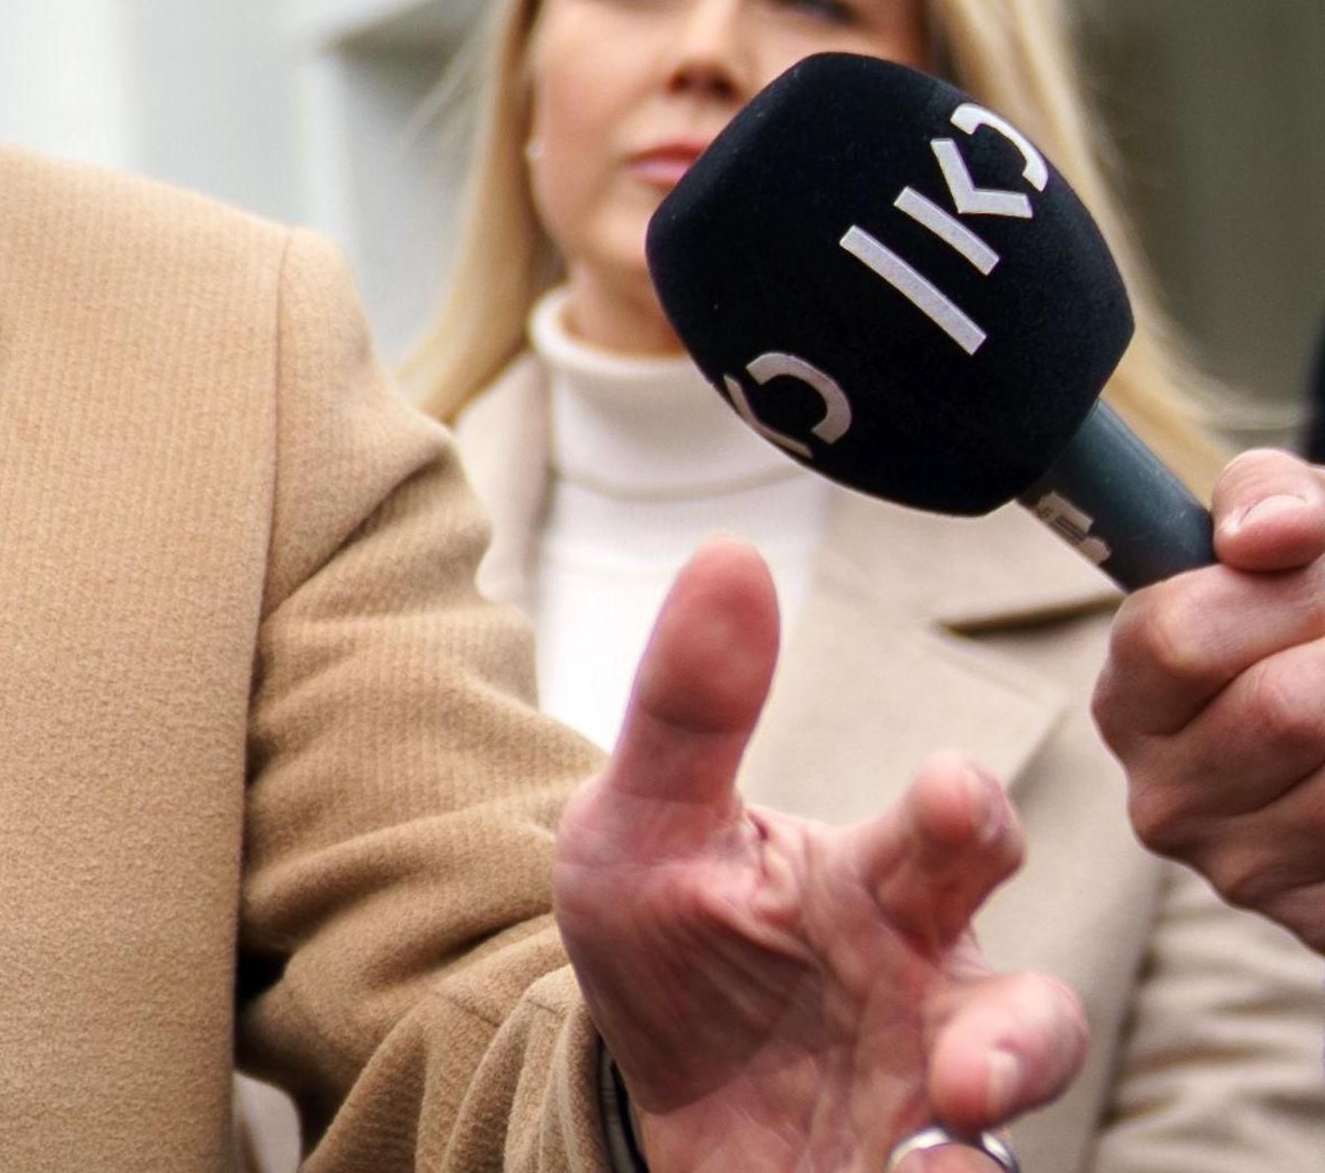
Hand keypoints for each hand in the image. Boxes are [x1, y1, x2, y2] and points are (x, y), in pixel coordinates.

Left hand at [554, 540, 1086, 1163]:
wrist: (637, 1085)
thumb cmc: (662, 935)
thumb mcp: (636, 823)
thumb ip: (687, 705)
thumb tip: (729, 552)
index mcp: (874, 879)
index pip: (959, 827)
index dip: (966, 808)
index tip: (943, 792)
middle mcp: (929, 985)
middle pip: (1027, 1002)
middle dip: (1016, 1033)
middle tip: (967, 1064)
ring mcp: (927, 1089)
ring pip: (1014, 1114)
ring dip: (985, 1129)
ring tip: (938, 1130)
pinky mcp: (906, 1165)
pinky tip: (900, 1171)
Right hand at [1095, 447, 1324, 948]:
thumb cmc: (1321, 621)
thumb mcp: (1291, 536)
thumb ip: (1265, 498)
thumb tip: (1266, 539)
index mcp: (1130, 700)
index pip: (1177, 637)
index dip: (1285, 595)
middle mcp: (1164, 798)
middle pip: (1283, 711)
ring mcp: (1242, 871)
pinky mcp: (1312, 919)